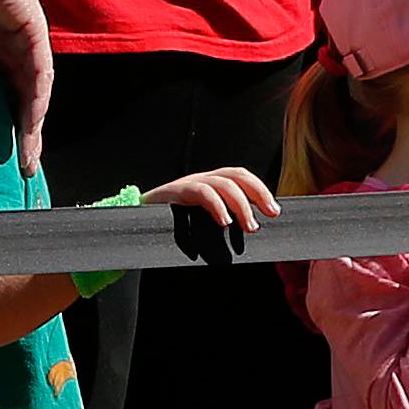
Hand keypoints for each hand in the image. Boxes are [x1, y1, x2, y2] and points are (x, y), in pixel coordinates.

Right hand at [152, 166, 283, 234]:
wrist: (133, 224)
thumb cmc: (170, 228)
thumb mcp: (201, 224)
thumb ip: (222, 222)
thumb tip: (250, 233)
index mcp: (212, 185)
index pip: (242, 178)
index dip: (260, 190)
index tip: (275, 211)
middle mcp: (202, 179)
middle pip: (237, 175)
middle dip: (258, 192)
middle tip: (270, 214)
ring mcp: (188, 183)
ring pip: (222, 183)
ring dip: (240, 204)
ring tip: (249, 226)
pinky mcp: (175, 192)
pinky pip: (200, 191)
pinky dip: (216, 205)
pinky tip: (224, 221)